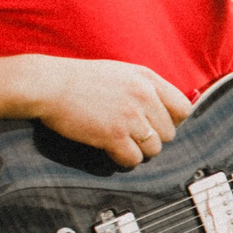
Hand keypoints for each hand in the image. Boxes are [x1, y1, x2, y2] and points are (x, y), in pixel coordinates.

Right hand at [22, 55, 192, 167]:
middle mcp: (144, 95)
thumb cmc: (80, 80)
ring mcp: (130, 116)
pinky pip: (133, 159)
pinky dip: (123, 160)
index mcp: (147, 78)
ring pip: (154, 149)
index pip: (183, 108)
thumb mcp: (121, 72)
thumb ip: (145, 87)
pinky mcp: (113, 135)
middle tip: (133, 136)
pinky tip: (111, 151)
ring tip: (121, 143)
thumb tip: (163, 110)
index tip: (158, 126)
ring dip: (138, 150)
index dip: (172, 121)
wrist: (49, 85)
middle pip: (169, 133)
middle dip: (152, 138)